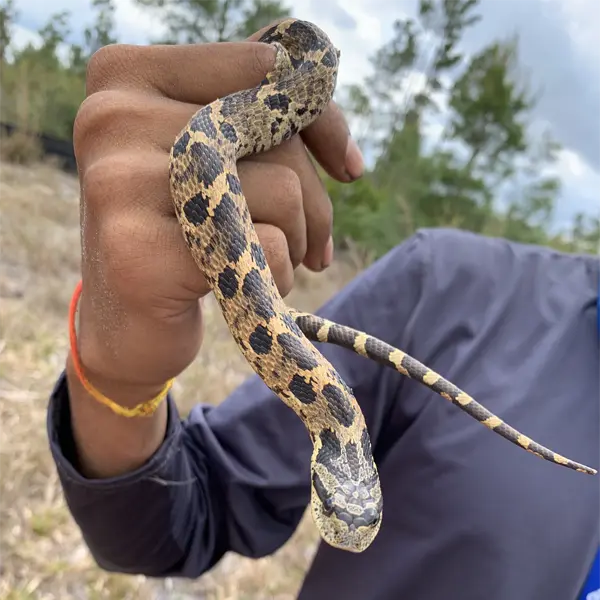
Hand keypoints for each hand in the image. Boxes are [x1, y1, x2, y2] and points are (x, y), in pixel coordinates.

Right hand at [70, 22, 363, 399]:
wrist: (125, 322)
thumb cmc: (179, 231)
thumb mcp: (215, 162)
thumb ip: (270, 127)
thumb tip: (349, 161)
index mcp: (126, 77)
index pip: (261, 70)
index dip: (320, 120)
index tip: (343, 168)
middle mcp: (111, 118)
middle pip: (277, 135)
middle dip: (316, 201)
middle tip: (314, 241)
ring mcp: (119, 185)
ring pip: (282, 191)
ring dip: (298, 240)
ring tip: (272, 262)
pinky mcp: (139, 253)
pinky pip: (264, 247)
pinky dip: (279, 275)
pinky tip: (249, 289)